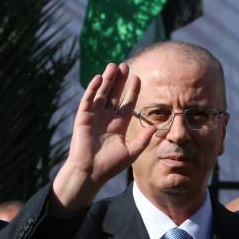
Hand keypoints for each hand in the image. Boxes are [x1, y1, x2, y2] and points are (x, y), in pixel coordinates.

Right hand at [51, 63, 154, 214]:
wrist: (91, 172)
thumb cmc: (110, 165)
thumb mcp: (132, 152)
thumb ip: (143, 139)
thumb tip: (156, 127)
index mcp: (119, 125)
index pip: (127, 103)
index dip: (132, 91)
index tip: (138, 78)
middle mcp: (107, 118)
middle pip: (115, 95)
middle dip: (120, 81)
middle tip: (125, 66)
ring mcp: (94, 116)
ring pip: (102, 94)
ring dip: (107, 80)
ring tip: (113, 66)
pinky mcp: (83, 118)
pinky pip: (88, 100)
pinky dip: (93, 89)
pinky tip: (99, 78)